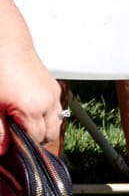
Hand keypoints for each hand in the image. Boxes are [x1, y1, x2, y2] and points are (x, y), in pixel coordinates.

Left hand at [0, 0, 64, 150]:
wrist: (6, 44)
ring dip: (42, 126)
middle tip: (16, 133)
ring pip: (56, 120)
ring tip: (22, 122)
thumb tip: (4, 151)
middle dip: (35, 138)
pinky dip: (46, 113)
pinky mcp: (53, 84)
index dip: (23, 146)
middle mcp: (49, 100)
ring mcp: (53, 91)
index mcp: (35, 108)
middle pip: (50, 133)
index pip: (36, 140)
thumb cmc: (0, 70)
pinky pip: (55, 107)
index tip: (11, 143)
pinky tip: (29, 110)